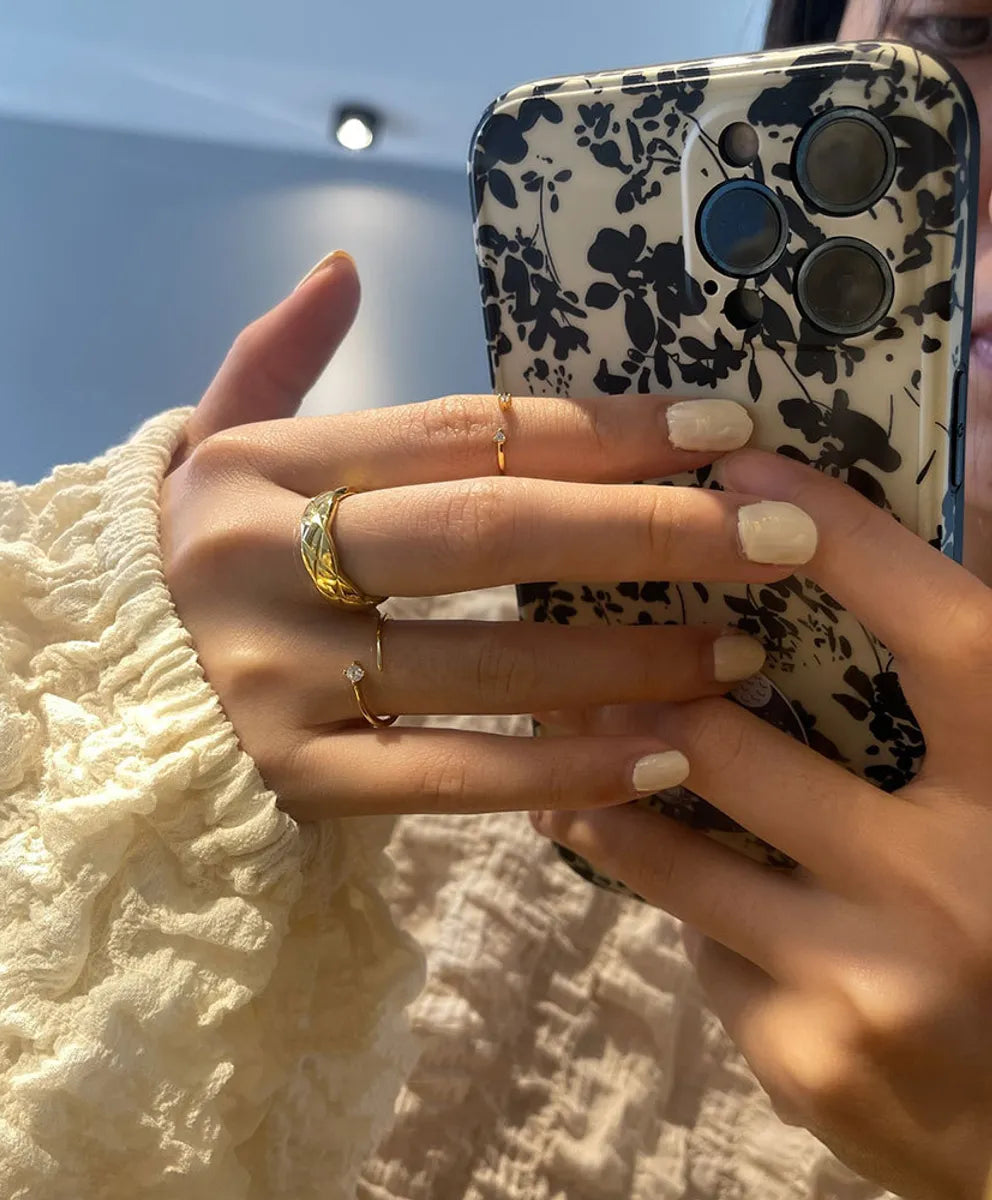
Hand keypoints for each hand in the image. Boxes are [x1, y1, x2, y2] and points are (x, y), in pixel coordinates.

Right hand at [159, 251, 812, 820]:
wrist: (102, 701)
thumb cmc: (190, 563)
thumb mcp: (209, 448)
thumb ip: (273, 358)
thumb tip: (340, 268)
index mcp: (261, 464)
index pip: (460, 434)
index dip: (597, 429)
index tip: (721, 433)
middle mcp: (265, 561)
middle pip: (488, 534)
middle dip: (647, 531)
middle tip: (775, 538)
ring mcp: (280, 678)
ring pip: (486, 665)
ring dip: (630, 661)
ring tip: (739, 654)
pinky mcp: (297, 779)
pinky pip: (452, 776)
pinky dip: (564, 771)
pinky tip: (662, 760)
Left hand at [534, 449, 991, 1199]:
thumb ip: (966, 662)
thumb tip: (984, 434)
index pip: (950, 634)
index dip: (850, 541)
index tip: (747, 472)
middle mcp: (962, 885)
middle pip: (732, 747)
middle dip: (636, 697)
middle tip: (580, 657)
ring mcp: (870, 982)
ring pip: (671, 847)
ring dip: (610, 790)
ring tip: (578, 747)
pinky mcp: (804, 1055)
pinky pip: (701, 944)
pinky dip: (689, 906)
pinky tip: (690, 894)